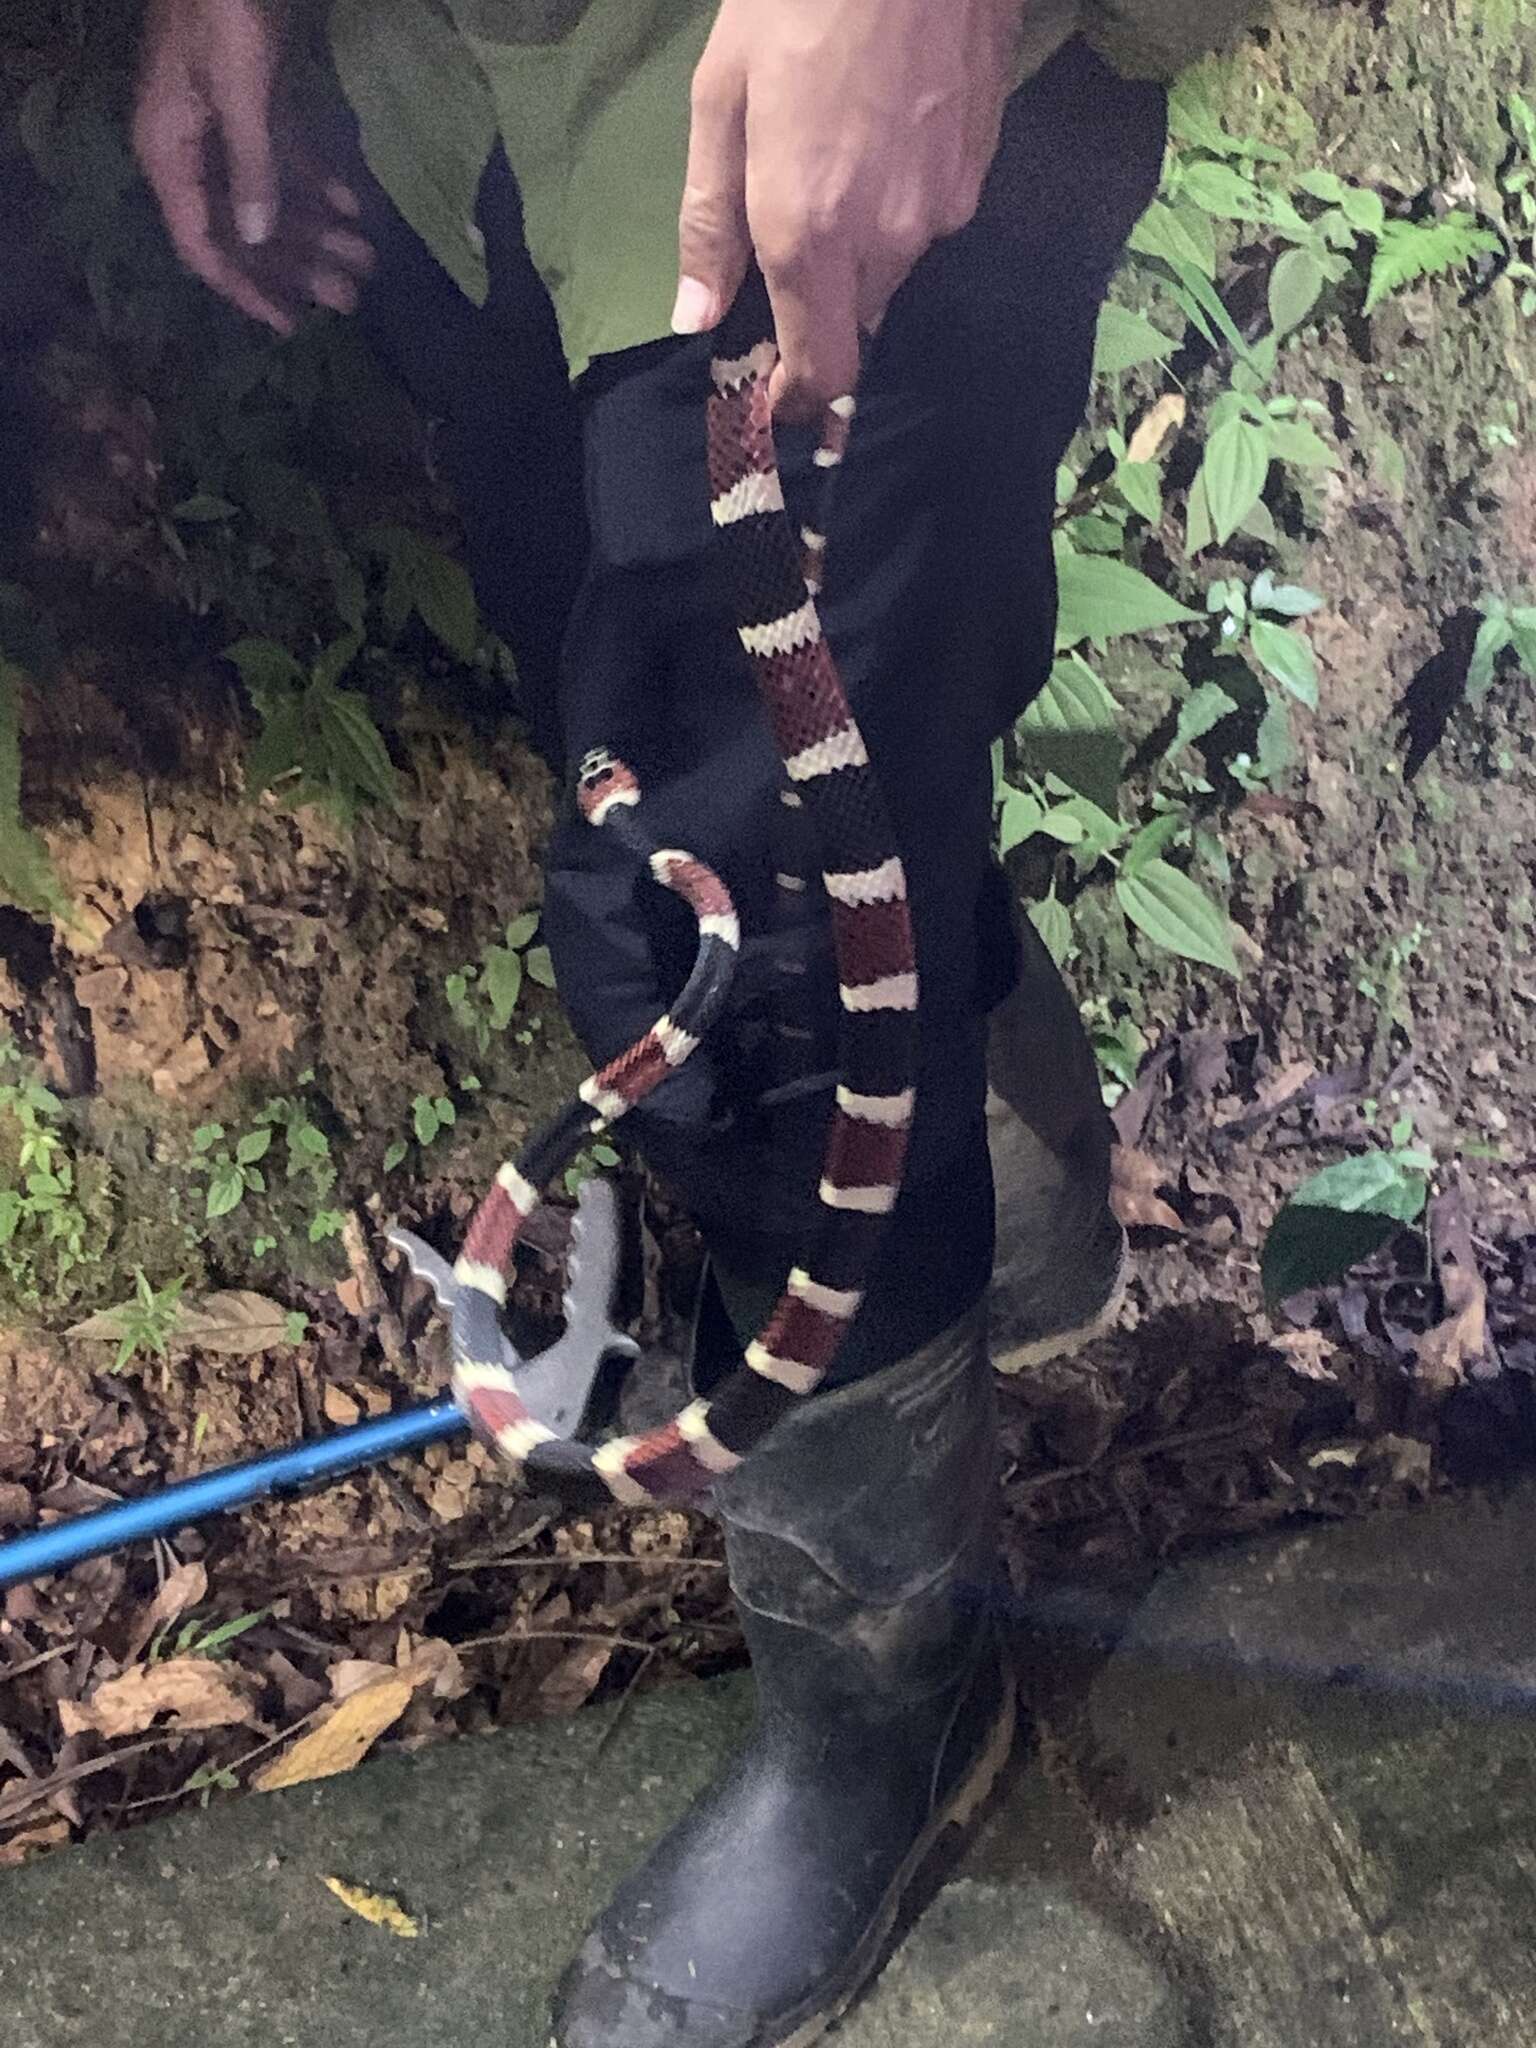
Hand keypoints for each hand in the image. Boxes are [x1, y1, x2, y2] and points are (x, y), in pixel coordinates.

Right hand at [134, 0, 372, 334]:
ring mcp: (225, 123)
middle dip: (299, 265)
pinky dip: (320, 184)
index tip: (289, 325)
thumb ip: (250, 164)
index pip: (202, 244)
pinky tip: (356, 209)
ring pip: (271, 198)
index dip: (246, 289)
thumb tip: (257, 238)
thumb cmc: (226, 9)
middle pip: (245, 229)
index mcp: (169, 150)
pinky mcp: (256, 100)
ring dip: (318, 232)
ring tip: (369, 262)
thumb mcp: (239, 90)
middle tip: (353, 297)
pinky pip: (287, 159)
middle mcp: (193, 145)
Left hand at [675, 0, 1021, 415]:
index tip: (773, 398)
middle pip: (853, 329)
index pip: (820, 372)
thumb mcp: (721, 101)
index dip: (795, 399)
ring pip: (891, 275)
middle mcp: (883, 243)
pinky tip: (881, 138)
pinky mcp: (978, 174)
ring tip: (833, 170)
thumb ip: (709, 222)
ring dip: (858, 256)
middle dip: (818, 317)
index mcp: (807, 235)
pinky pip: (928, 223)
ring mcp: (940, 211)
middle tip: (785, 260)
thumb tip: (695, 317)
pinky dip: (898, 207)